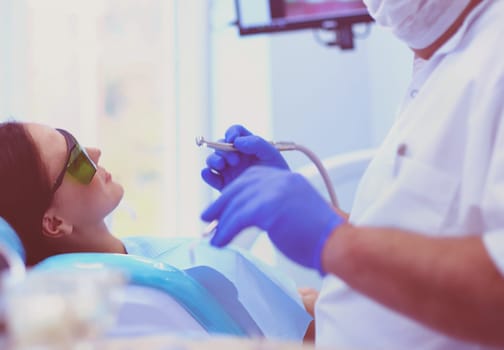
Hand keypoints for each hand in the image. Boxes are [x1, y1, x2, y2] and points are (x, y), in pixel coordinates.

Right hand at [201, 125, 288, 190]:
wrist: (275, 198)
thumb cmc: (276, 174)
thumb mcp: (271, 155)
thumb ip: (256, 143)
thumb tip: (236, 141)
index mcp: (247, 145)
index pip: (235, 132)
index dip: (232, 133)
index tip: (233, 139)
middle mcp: (235, 155)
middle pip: (220, 145)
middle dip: (224, 150)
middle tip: (235, 161)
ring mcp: (228, 169)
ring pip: (212, 159)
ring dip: (214, 160)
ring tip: (222, 166)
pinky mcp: (222, 183)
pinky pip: (208, 176)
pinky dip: (206, 174)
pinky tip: (210, 174)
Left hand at [201, 166, 344, 273]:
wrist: (337, 242)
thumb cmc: (318, 234)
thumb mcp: (294, 209)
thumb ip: (274, 205)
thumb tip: (252, 215)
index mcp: (285, 178)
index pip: (251, 179)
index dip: (232, 193)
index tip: (220, 206)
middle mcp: (279, 180)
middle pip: (240, 187)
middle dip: (221, 204)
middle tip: (207, 218)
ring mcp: (274, 191)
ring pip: (237, 203)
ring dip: (222, 222)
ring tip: (212, 237)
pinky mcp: (269, 207)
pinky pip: (238, 218)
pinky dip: (225, 231)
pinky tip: (220, 242)